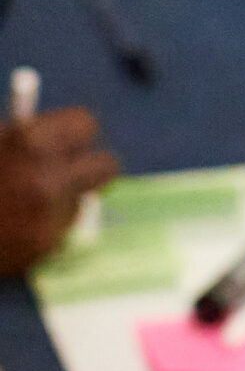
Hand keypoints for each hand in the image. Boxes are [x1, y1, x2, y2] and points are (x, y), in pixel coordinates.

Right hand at [0, 109, 117, 274]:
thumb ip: (25, 136)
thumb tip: (67, 133)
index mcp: (30, 141)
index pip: (84, 124)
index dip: (73, 132)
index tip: (67, 140)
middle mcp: (48, 177)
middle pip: (104, 166)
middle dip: (86, 168)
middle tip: (68, 172)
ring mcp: (49, 214)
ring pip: (81, 201)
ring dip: (62, 201)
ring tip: (22, 204)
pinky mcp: (43, 246)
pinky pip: (60, 230)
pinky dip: (44, 228)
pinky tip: (13, 227)